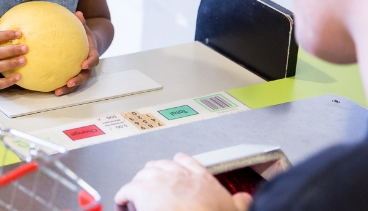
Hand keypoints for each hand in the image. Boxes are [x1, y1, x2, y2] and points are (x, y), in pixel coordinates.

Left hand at [55, 11, 99, 95]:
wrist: (89, 45)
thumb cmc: (85, 36)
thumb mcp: (84, 28)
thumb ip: (82, 22)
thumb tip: (78, 13)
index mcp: (91, 54)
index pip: (93, 60)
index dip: (90, 63)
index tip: (84, 64)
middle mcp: (87, 66)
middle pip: (85, 76)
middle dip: (78, 81)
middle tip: (69, 83)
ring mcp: (80, 73)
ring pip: (76, 83)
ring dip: (68, 89)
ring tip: (57, 92)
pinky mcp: (72, 75)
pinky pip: (66, 82)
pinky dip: (60, 86)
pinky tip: (48, 89)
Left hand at [114, 154, 252, 210]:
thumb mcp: (232, 209)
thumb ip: (238, 202)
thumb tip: (245, 200)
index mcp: (201, 179)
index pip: (186, 161)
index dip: (177, 164)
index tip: (174, 166)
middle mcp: (179, 176)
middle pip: (161, 165)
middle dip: (155, 173)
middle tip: (151, 183)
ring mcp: (160, 181)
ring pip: (143, 174)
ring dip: (139, 183)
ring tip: (136, 192)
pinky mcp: (142, 191)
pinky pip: (127, 190)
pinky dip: (123, 196)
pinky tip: (121, 202)